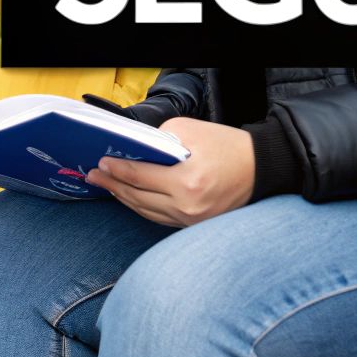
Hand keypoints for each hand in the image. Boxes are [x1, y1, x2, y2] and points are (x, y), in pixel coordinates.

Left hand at [87, 117, 255, 226]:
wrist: (261, 169)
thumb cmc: (230, 147)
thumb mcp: (193, 131)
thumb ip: (161, 139)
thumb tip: (137, 151)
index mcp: (187, 181)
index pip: (140, 177)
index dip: (117, 170)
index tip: (101, 164)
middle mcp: (187, 206)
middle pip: (138, 198)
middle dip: (113, 185)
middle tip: (95, 177)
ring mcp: (191, 220)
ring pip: (146, 211)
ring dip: (124, 198)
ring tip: (109, 187)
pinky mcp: (194, 225)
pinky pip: (160, 217)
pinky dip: (143, 207)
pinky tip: (132, 198)